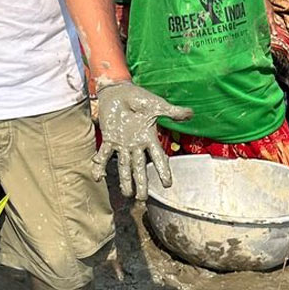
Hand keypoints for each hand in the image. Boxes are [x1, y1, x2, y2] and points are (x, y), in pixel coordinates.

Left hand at [92, 80, 192, 200]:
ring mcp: (122, 144)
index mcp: (149, 138)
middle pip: (140, 167)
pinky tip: (97, 177)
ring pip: (123, 165)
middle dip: (141, 182)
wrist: (119, 91)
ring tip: (127, 194)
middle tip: (142, 198)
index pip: (158, 157)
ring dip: (124, 180)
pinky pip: (104, 154)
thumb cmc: (139, 98)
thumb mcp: (157, 105)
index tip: (168, 184)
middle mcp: (136, 145)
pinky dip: (100, 165)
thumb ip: (172, 111)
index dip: (163, 170)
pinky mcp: (109, 139)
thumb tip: (191, 113)